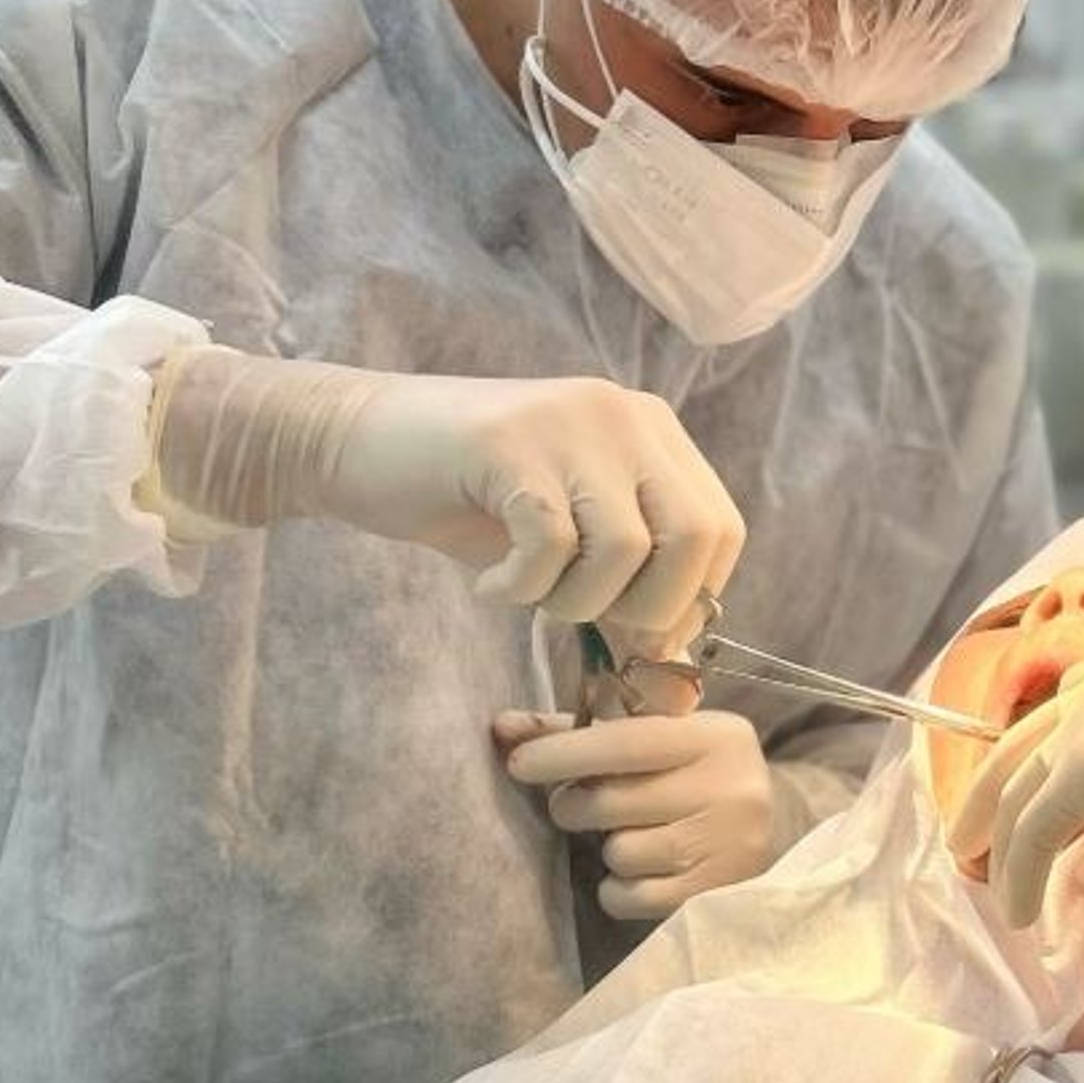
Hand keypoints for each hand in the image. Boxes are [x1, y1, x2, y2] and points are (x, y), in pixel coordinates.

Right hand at [149, 350, 744, 651]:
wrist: (360, 442)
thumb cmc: (469, 499)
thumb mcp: (566, 537)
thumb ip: (625, 580)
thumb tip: (679, 667)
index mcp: (650, 431)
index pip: (723, 528)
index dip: (693, 598)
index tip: (636, 633)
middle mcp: (623, 415)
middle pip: (696, 537)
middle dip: (648, 611)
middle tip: (581, 620)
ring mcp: (568, 422)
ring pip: (625, 548)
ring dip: (574, 602)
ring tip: (526, 594)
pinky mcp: (509, 442)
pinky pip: (550, 543)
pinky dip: (521, 587)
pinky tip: (488, 584)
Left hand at [494, 708, 777, 918]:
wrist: (782, 828)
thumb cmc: (695, 771)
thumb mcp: (656, 737)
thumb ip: (578, 730)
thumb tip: (502, 727)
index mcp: (713, 736)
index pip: (626, 742)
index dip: (565, 752)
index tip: (518, 763)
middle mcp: (729, 787)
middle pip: (613, 802)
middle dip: (575, 805)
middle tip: (574, 804)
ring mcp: (728, 846)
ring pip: (621, 852)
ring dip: (606, 847)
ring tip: (625, 834)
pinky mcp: (716, 894)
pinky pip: (631, 897)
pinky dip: (617, 887)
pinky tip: (637, 870)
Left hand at [947, 628, 1083, 928]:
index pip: (1065, 718)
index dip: (1041, 762)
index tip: (1030, 801)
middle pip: (1017, 751)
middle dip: (989, 798)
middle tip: (970, 839)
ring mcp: (1083, 728)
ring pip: (1015, 793)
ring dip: (993, 841)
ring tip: (980, 881)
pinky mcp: (1082, 772)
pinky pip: (1031, 833)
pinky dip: (1017, 874)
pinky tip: (1016, 912)